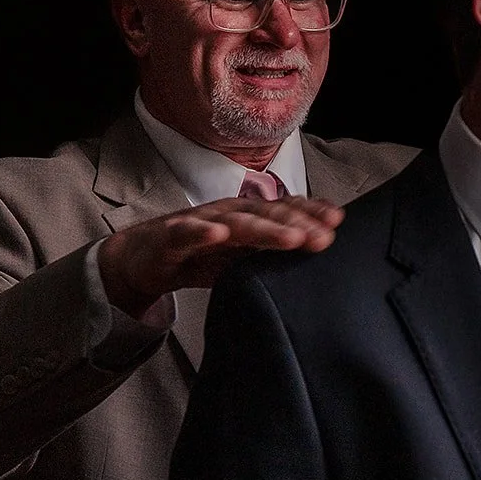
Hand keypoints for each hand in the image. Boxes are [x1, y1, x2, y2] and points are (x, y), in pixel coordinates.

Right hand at [96, 196, 344, 316]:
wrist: (142, 259)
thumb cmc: (196, 255)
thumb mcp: (239, 259)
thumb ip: (270, 257)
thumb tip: (310, 268)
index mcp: (247, 217)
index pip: (284, 211)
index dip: (310, 213)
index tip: (338, 221)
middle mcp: (228, 213)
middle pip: (267, 214)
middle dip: (298, 223)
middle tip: (325, 236)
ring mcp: (200, 222)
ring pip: (236, 222)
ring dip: (266, 228)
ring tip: (292, 237)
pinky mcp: (170, 236)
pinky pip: (187, 232)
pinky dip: (203, 231)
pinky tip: (219, 234)